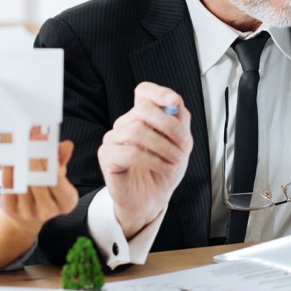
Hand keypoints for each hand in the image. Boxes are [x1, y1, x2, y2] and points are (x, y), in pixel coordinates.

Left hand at [0, 140, 80, 227]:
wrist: (30, 212)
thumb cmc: (48, 188)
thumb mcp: (59, 173)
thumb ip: (61, 158)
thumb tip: (65, 145)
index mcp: (66, 201)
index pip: (58, 181)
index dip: (50, 161)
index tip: (45, 142)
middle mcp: (48, 210)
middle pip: (39, 183)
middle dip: (34, 159)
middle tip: (30, 142)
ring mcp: (28, 212)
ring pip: (23, 184)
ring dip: (20, 163)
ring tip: (19, 147)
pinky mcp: (11, 209)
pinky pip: (9, 187)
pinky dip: (8, 172)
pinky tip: (9, 159)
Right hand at [98, 82, 192, 237]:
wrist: (153, 199)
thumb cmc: (163, 170)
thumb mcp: (181, 143)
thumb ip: (179, 120)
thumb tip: (174, 102)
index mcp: (142, 116)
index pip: (143, 91)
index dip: (158, 92)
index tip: (174, 102)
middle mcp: (125, 123)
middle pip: (143, 109)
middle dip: (169, 126)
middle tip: (183, 144)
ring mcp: (113, 139)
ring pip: (137, 130)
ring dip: (164, 146)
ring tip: (175, 160)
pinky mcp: (107, 157)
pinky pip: (130, 152)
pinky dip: (153, 160)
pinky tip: (164, 167)